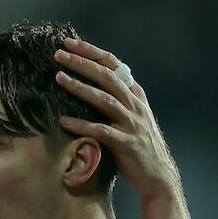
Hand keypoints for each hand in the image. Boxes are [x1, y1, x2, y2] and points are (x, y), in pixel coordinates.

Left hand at [54, 37, 182, 204]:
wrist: (158, 175)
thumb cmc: (140, 146)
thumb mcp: (133, 117)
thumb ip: (118, 100)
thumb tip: (96, 83)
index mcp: (136, 95)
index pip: (114, 66)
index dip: (92, 53)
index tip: (71, 43)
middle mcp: (135, 105)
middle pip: (107, 77)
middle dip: (82, 63)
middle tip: (59, 54)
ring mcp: (132, 123)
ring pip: (104, 99)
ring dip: (80, 87)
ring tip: (59, 78)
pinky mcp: (126, 143)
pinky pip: (101, 131)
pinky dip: (82, 125)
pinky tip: (64, 121)